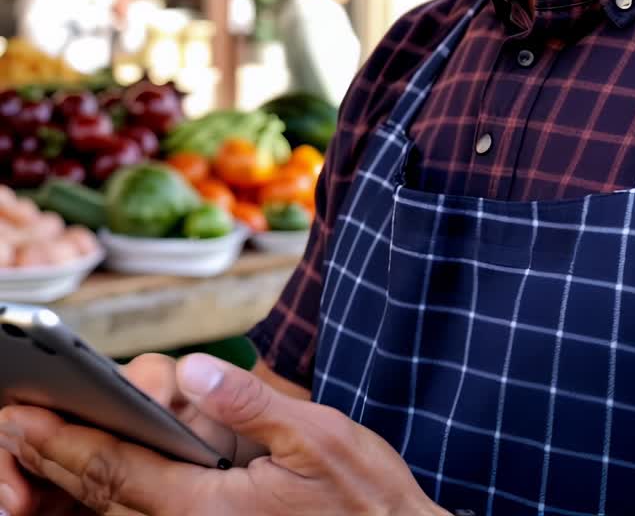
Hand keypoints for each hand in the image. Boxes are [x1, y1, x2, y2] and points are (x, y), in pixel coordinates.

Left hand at [0, 352, 440, 515]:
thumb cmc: (364, 501)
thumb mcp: (320, 438)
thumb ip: (253, 404)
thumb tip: (195, 369)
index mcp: (210, 508)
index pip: (119, 471)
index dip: (65, 444)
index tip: (22, 418)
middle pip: (103, 499)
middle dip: (52, 462)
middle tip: (11, 425)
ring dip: (73, 483)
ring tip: (37, 446)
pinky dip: (112, 496)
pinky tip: (101, 473)